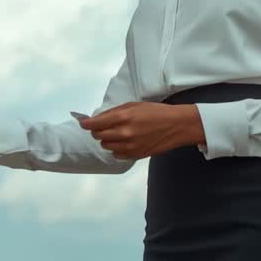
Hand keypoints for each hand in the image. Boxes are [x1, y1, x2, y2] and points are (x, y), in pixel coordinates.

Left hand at [78, 102, 203, 159]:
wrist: (177, 125)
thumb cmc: (155, 112)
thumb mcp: (133, 105)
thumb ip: (113, 112)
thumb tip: (96, 118)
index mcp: (123, 117)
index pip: (94, 124)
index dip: (85, 123)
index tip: (83, 122)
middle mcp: (124, 133)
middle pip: (98, 136)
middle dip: (98, 130)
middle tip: (104, 126)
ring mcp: (129, 146)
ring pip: (105, 146)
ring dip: (107, 140)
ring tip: (117, 133)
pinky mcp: (135, 155)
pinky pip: (116, 154)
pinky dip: (116, 148)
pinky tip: (124, 142)